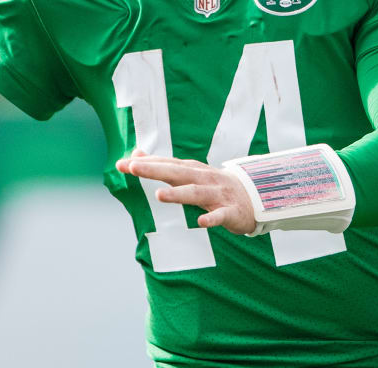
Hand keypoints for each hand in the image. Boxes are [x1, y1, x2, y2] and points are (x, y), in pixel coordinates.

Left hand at [115, 148, 255, 234]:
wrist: (254, 197)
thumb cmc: (214, 185)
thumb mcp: (189, 172)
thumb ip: (162, 165)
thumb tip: (136, 154)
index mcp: (192, 170)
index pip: (166, 164)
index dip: (145, 163)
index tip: (122, 164)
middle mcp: (203, 179)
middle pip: (177, 173)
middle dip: (156, 170)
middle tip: (133, 167)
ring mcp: (218, 195)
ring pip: (196, 193)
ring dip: (178, 194)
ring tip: (159, 195)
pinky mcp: (231, 211)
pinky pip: (220, 215)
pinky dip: (212, 218)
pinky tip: (201, 223)